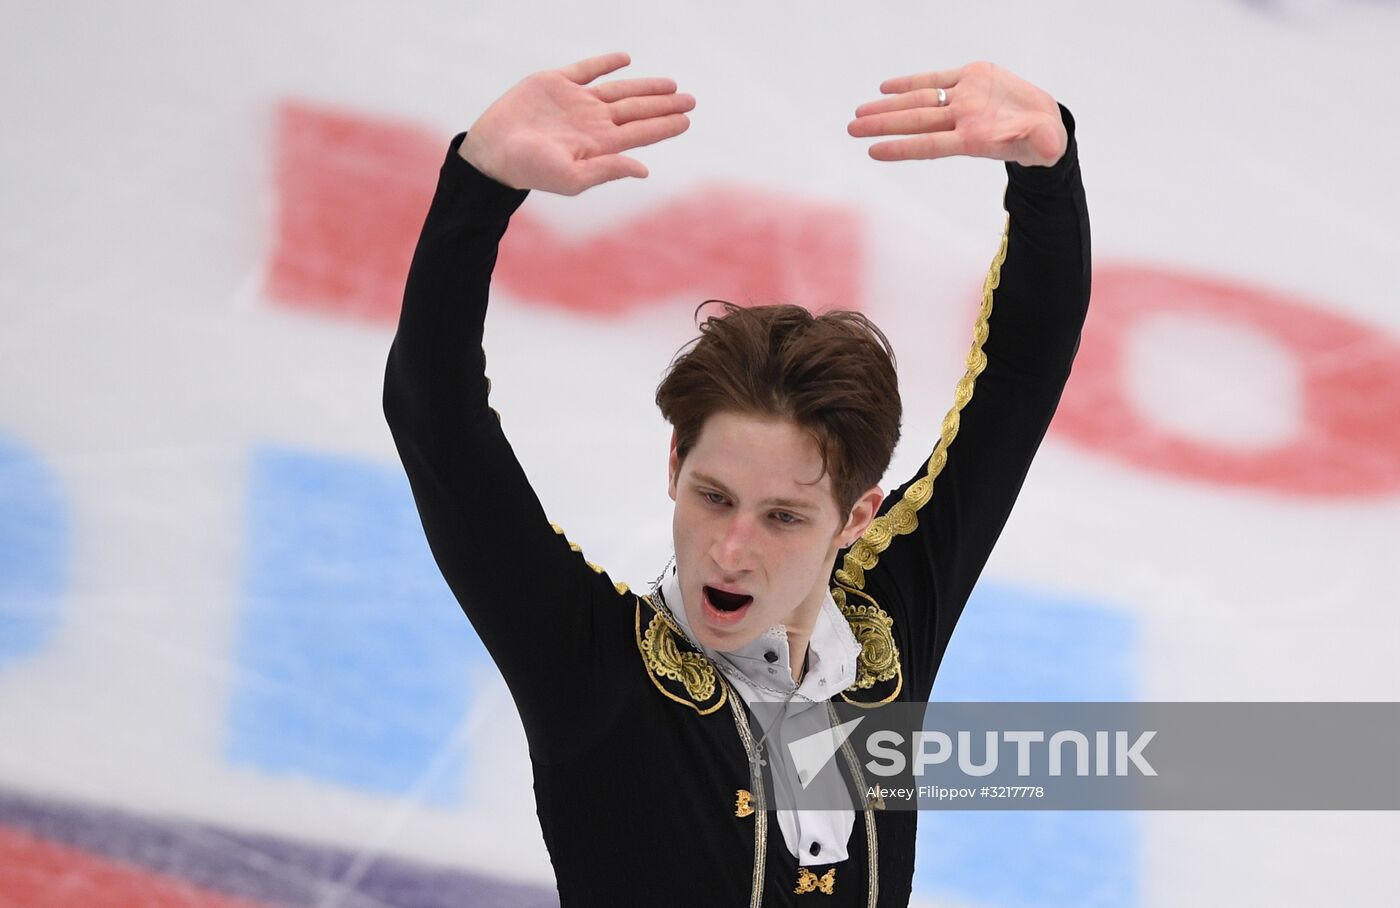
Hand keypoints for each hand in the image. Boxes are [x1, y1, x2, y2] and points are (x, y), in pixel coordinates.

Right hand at [460, 52, 693, 195]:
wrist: (493, 152)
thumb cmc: (530, 170)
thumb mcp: (572, 178)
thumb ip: (609, 170)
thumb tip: (644, 169)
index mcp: (599, 145)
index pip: (640, 133)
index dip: (664, 126)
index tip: (688, 120)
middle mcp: (591, 122)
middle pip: (636, 111)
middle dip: (664, 106)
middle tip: (691, 100)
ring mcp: (575, 102)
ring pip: (619, 91)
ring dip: (645, 87)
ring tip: (671, 85)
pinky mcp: (554, 83)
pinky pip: (586, 70)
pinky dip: (606, 63)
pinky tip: (624, 59)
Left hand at [847, 61, 1065, 167]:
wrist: (1045, 120)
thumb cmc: (1040, 140)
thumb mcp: (1046, 144)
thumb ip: (1045, 144)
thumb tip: (1051, 146)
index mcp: (974, 139)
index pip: (931, 145)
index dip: (902, 147)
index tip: (872, 151)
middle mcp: (962, 118)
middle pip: (916, 121)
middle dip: (883, 123)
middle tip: (851, 128)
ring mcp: (965, 97)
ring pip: (919, 101)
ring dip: (888, 107)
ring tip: (858, 113)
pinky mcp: (972, 75)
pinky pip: (934, 78)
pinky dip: (909, 82)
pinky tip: (884, 87)